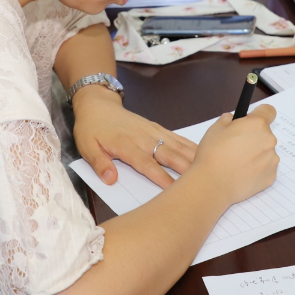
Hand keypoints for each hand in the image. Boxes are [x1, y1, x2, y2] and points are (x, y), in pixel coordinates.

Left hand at [73, 86, 196, 187]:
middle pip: (167, 154)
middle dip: (184, 168)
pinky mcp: (157, 128)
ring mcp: (153, 132)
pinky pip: (176, 138)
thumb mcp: (86, 147)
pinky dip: (190, 145)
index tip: (173, 189)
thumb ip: (99, 164)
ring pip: (176, 145)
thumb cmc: (92, 128)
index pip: (146, 164)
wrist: (98, 105)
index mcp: (126, 145)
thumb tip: (110, 179)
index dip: (160, 176)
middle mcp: (143, 138)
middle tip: (202, 181)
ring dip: (192, 157)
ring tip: (209, 168)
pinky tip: (203, 153)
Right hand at [191, 104, 278, 204]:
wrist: (213, 184)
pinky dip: (257, 169)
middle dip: (253, 137)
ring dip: (256, 154)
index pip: (269, 111)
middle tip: (236, 146)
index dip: (260, 114)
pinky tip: (241, 173)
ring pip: (266, 152)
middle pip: (265, 134)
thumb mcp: (215, 128)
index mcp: (257, 124)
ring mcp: (272, 159)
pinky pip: (266, 168)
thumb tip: (232, 119)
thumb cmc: (213, 154)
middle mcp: (269, 140)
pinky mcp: (270, 176)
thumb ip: (227, 119)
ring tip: (237, 162)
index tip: (252, 120)